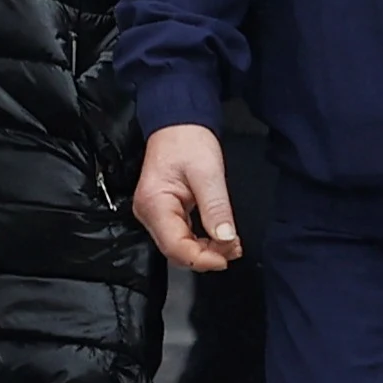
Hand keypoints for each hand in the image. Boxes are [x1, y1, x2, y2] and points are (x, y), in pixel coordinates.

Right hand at [136, 124, 239, 270]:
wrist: (178, 123)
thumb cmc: (187, 140)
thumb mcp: (208, 172)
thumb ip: (216, 207)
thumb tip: (225, 238)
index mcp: (154, 203)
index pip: (174, 246)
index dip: (201, 259)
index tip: (226, 258)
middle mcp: (149, 212)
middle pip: (175, 251)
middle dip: (206, 256)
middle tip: (233, 248)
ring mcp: (155, 214)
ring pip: (179, 247)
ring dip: (206, 251)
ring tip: (231, 243)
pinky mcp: (164, 213)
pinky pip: (181, 236)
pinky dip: (201, 242)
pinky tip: (219, 238)